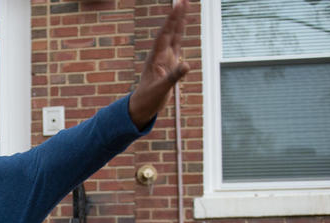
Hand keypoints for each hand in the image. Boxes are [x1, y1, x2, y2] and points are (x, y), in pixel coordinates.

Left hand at [129, 0, 189, 126]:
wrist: (143, 106)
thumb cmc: (148, 98)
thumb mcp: (161, 89)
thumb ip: (173, 77)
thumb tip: (187, 65)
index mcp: (156, 58)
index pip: (165, 35)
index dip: (171, 21)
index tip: (177, 7)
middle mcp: (160, 55)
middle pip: (170, 31)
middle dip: (176, 16)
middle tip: (183, 1)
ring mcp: (165, 58)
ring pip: (174, 37)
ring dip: (179, 23)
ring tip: (183, 8)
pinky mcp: (169, 64)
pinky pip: (176, 46)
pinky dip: (180, 36)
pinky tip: (182, 28)